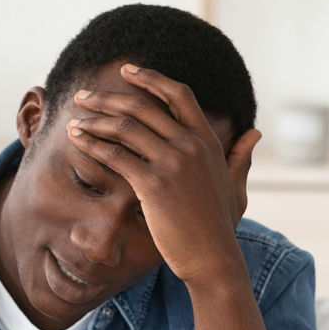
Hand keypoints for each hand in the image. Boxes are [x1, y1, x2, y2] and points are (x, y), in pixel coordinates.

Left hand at [66, 63, 260, 288]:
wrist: (212, 258)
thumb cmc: (220, 227)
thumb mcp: (237, 186)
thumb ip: (240, 156)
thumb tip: (254, 133)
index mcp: (208, 141)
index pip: (179, 94)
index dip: (151, 78)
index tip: (127, 70)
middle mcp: (190, 145)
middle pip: (143, 106)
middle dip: (108, 97)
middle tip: (83, 95)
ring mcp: (172, 163)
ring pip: (125, 127)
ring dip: (94, 119)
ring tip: (74, 120)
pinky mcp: (153, 184)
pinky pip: (116, 155)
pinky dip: (93, 145)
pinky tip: (77, 141)